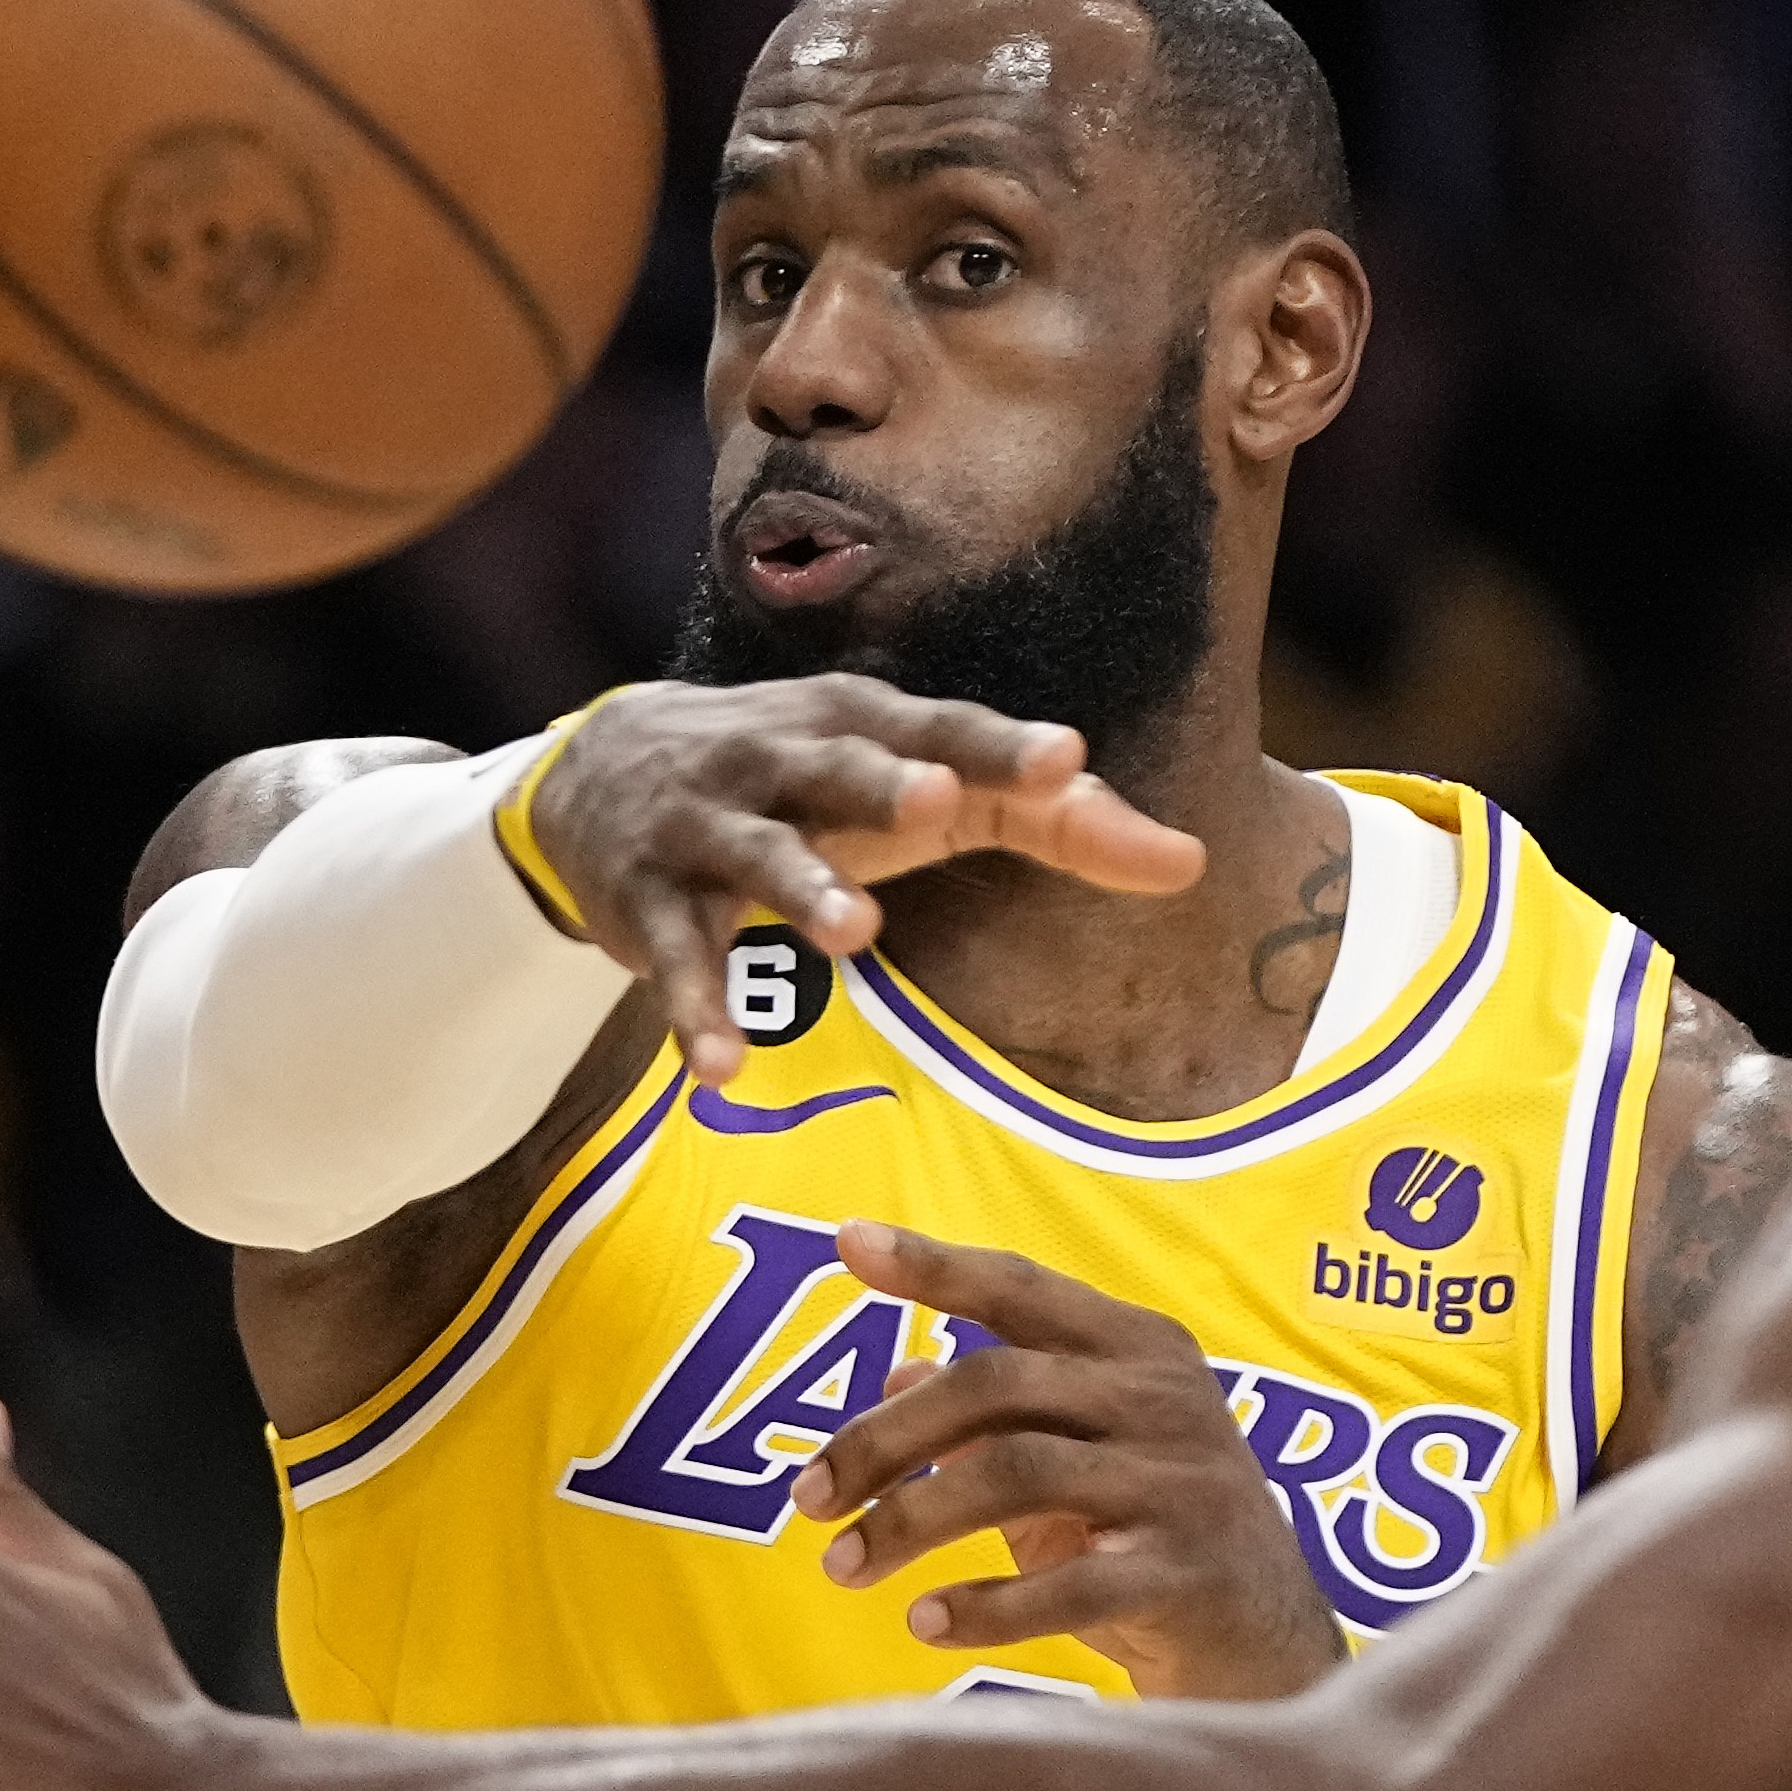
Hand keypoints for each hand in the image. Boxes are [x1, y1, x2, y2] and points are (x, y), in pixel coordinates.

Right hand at [528, 678, 1206, 1081]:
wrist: (601, 774)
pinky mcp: (655, 902)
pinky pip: (680, 958)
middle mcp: (782, 758)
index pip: (945, 728)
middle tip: (940, 802)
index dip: (1003, 745)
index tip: (1066, 759)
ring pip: (759, 855)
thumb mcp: (925, 787)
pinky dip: (697, 1010)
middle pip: (840, 766)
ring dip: (805, 889)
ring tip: (854, 931)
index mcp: (863, 722)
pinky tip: (724, 1068)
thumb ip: (1054, 820)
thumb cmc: (814, 785)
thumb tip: (1190, 860)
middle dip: (887, 782)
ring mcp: (710, 826)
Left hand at [801, 1222, 1346, 1701]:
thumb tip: (899, 1369)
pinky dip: (984, 1603)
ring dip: (911, 1520)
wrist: (1271, 1641)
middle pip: (996, 1383)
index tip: (847, 1241)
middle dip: (884, 1438)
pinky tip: (925, 1621)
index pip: (1021, 1288)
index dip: (935, 1263)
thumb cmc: (1153, 1534)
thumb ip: (1001, 1414)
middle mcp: (1163, 1397)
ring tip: (844, 1568)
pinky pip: (1069, 1582)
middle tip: (808, 1498)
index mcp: (1137, 1348)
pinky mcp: (1186, 1572)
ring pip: (1017, 1473)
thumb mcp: (1081, 1458)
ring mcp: (1180, 1482)